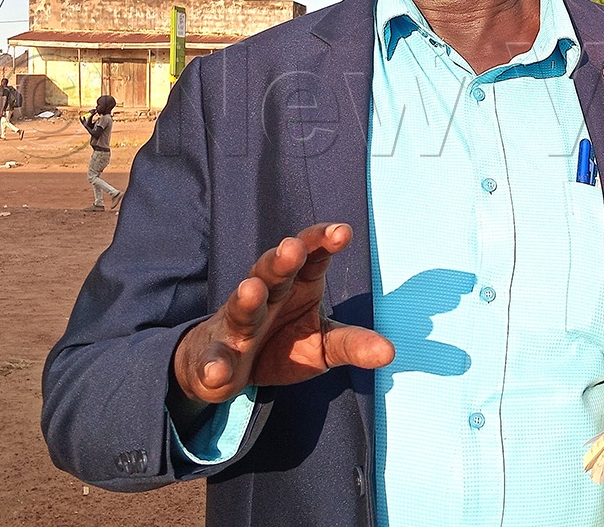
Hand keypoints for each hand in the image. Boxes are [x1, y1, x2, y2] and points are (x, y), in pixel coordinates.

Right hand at [172, 223, 393, 406]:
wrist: (228, 369)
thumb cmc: (285, 345)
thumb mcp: (324, 345)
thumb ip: (353, 343)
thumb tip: (390, 352)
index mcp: (297, 283)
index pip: (312, 255)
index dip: (323, 240)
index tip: (343, 232)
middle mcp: (266, 294)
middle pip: (272, 270)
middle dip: (281, 259)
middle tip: (292, 249)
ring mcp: (237, 323)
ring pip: (240, 307)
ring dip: (246, 298)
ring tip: (251, 290)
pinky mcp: (215, 356)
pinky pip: (213, 358)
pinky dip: (214, 364)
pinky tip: (216, 372)